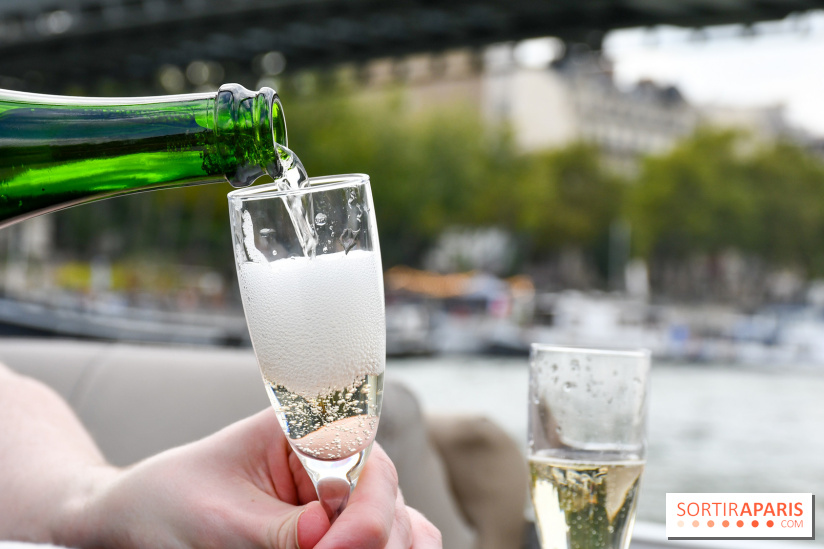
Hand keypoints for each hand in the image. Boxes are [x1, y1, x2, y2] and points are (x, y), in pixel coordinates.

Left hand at [60, 409, 441, 548]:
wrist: (136, 521)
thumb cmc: (169, 501)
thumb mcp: (217, 518)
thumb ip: (275, 532)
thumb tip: (324, 538)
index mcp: (308, 432)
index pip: (366, 463)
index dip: (363, 513)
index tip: (331, 548)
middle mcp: (337, 460)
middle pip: (391, 503)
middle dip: (370, 542)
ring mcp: (344, 498)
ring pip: (404, 529)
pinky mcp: (339, 531)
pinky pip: (392, 544)